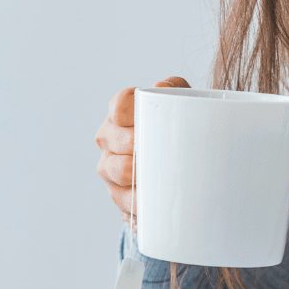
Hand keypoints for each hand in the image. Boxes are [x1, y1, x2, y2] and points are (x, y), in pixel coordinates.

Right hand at [95, 76, 189, 219]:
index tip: (153, 118)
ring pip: (116, 170)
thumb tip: (159, 86)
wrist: (180, 161)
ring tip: (154, 174)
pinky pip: (123, 200)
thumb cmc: (176, 127)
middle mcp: (108, 136)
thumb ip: (173, 87)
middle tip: (161, 148)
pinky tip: (150, 202)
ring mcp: (109, 165)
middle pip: (117, 139)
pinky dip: (137, 202)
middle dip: (138, 144)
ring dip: (135, 173)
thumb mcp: (180, 102)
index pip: (119, 105)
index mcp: (119, 112)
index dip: (133, 112)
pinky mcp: (116, 193)